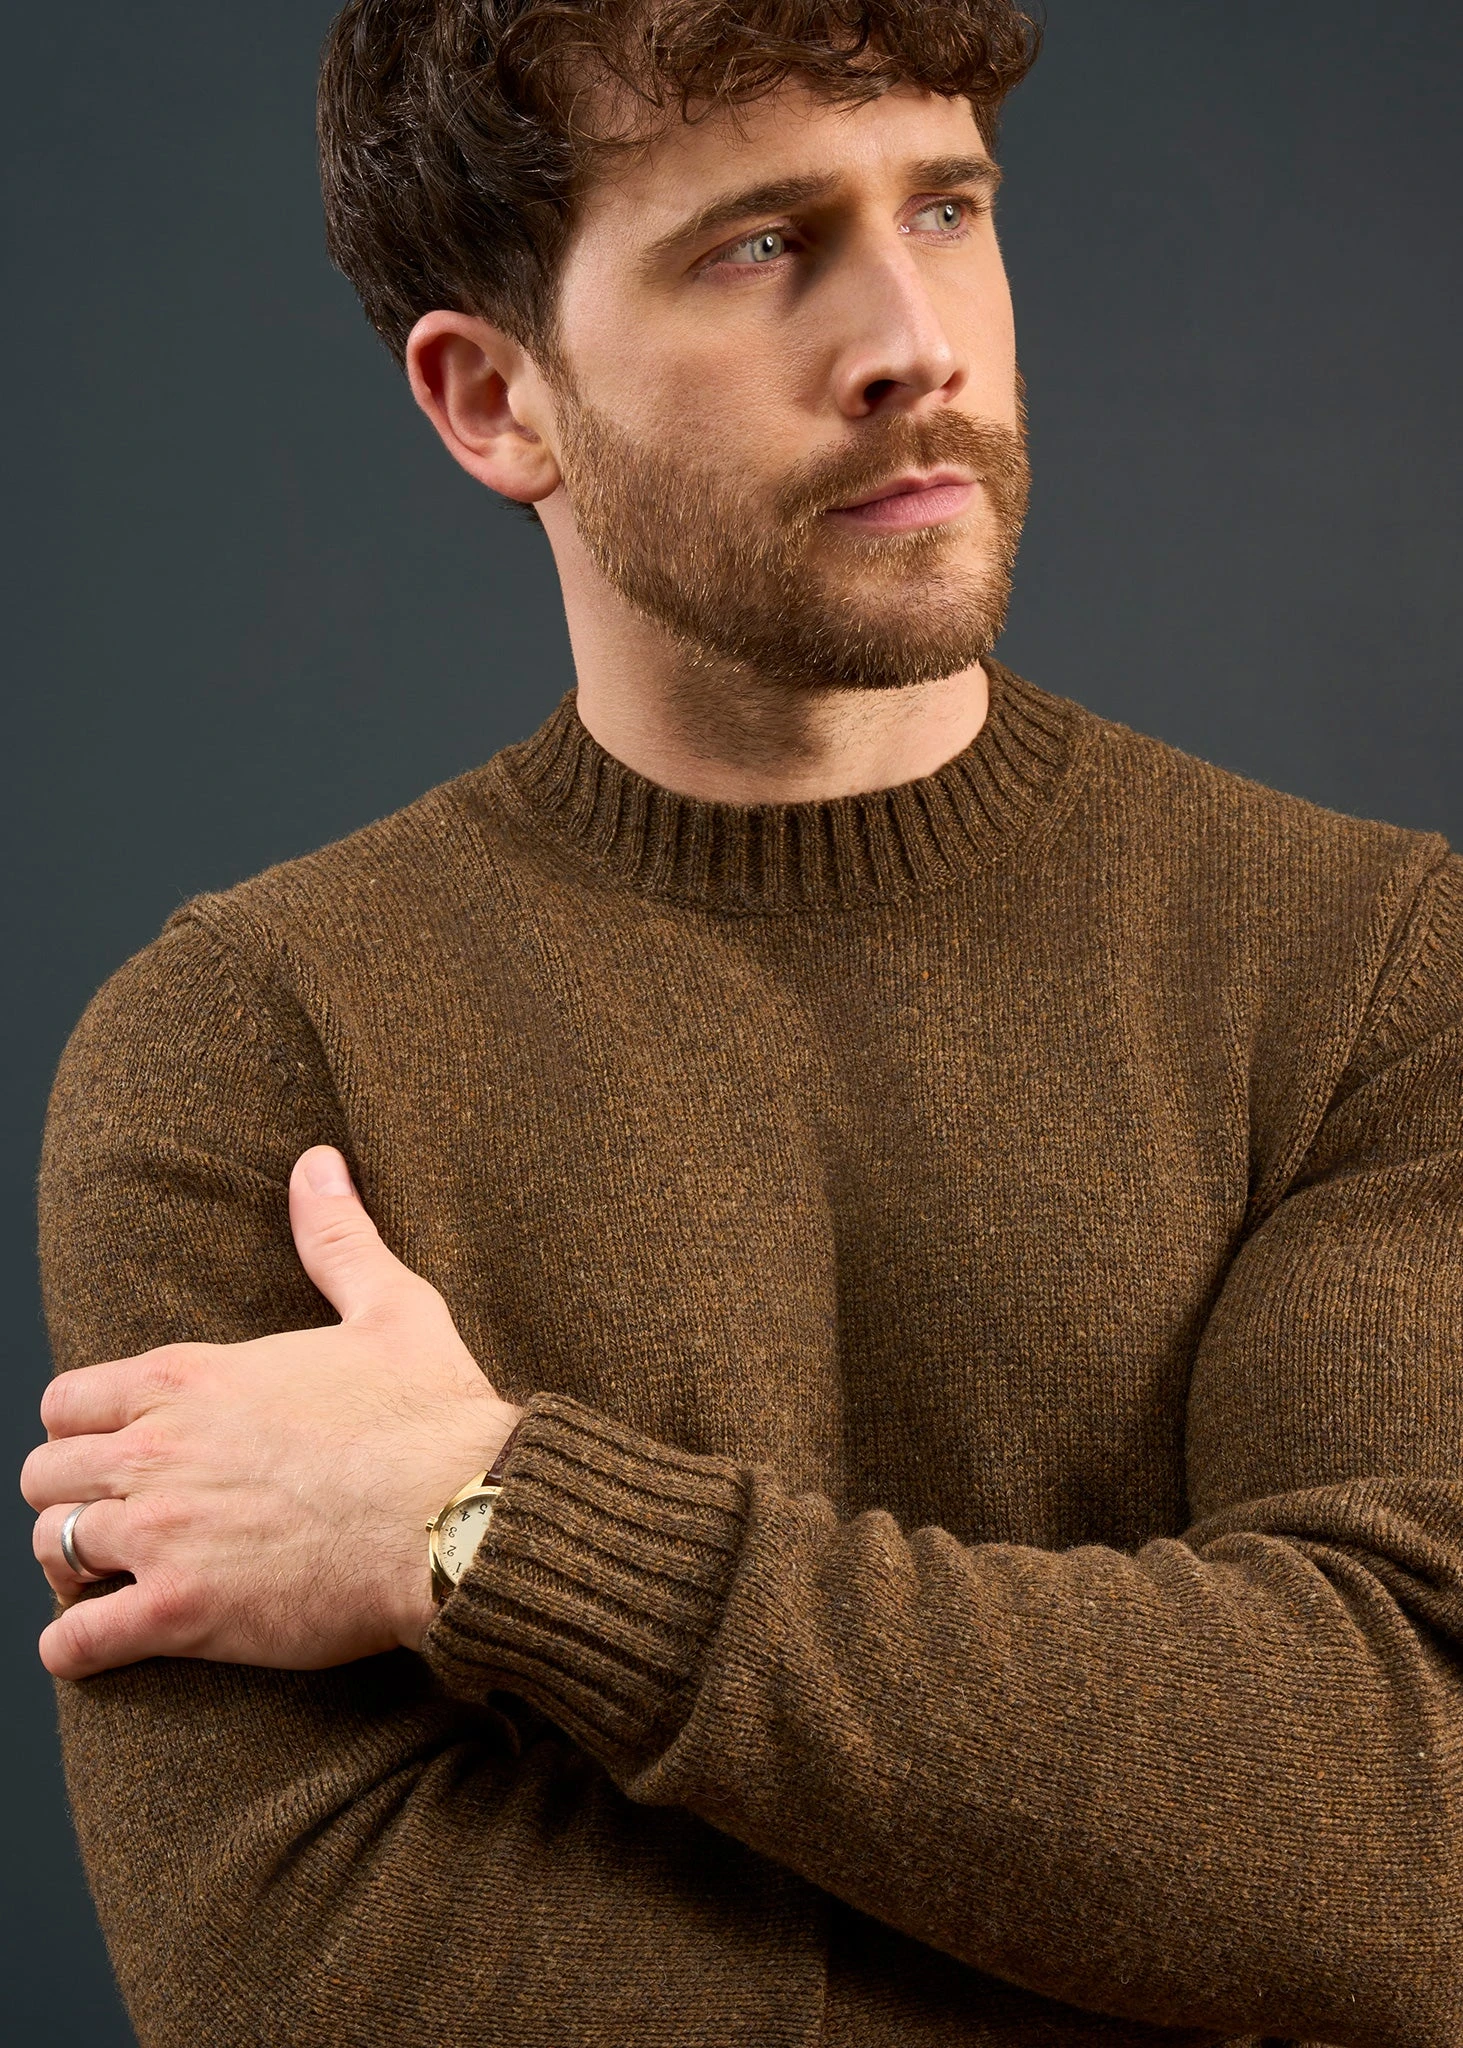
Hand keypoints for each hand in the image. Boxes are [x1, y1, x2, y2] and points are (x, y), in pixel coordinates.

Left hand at [21, 1146, 523, 1680]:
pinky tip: (99, 1642)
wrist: (467, 1516)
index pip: (70, 1401)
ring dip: (74, 1566)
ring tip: (107, 1578)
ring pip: (52, 1548)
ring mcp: (163, 1533)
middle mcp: (157, 1450)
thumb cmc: (431, 1416)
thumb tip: (318, 1162)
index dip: (86, 1428)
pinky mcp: (182, 1610)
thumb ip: (335, 1237)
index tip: (118, 1450)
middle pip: (44, 1475)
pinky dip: (78, 1646)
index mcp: (190, 1377)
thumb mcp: (390, 1306)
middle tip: (114, 1517)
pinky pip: (79, 1640)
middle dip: (72, 1496)